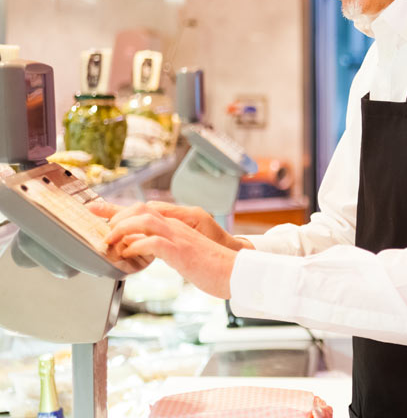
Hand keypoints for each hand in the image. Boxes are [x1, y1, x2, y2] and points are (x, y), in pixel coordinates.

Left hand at [104, 205, 237, 298]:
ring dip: (122, 229)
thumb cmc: (211, 267)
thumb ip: (163, 248)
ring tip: (111, 242)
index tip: (97, 212)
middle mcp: (177, 227)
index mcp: (177, 226)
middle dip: (116, 216)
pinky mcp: (181, 251)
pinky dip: (136, 246)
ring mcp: (179, 237)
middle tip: (103, 233)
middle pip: (141, 208)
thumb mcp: (182, 254)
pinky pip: (154, 242)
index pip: (144, 210)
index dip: (118, 210)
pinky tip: (128, 254)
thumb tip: (142, 249)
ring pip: (145, 220)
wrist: (235, 272)